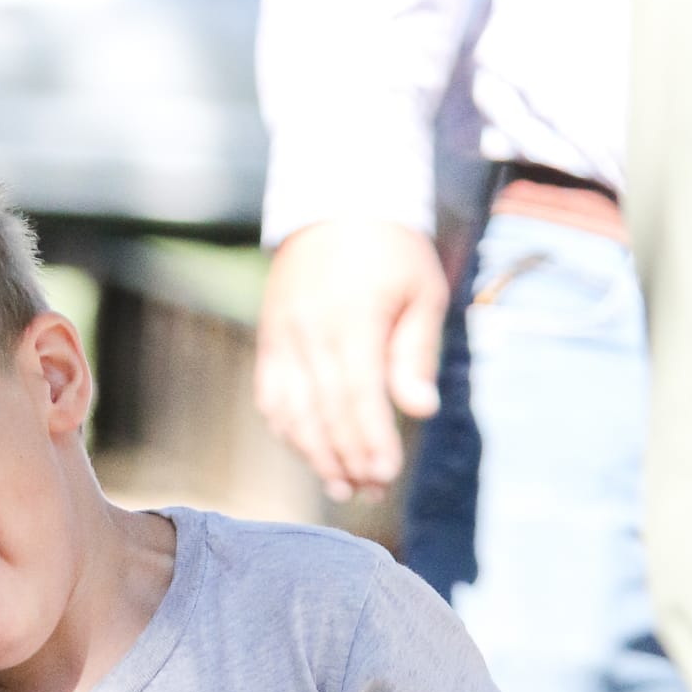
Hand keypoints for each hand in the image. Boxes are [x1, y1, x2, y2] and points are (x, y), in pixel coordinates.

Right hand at [255, 217, 449, 499]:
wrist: (337, 200)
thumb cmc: (392, 251)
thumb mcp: (422, 292)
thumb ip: (417, 354)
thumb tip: (420, 411)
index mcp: (352, 318)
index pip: (358, 396)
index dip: (370, 441)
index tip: (386, 474)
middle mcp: (309, 330)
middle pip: (325, 413)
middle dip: (349, 458)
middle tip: (371, 491)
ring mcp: (282, 337)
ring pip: (292, 413)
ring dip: (316, 455)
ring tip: (343, 485)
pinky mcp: (269, 341)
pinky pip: (272, 399)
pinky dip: (290, 432)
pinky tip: (312, 453)